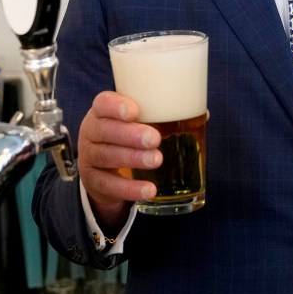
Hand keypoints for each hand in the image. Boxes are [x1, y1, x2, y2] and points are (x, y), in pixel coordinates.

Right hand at [77, 91, 161, 231]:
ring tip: (157, 160)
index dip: (115, 106)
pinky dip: (129, 189)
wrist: (104, 170)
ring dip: (132, 158)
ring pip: (105, 156)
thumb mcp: (137, 124)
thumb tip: (204, 113)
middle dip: (129, 134)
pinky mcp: (92, 182)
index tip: (135, 111)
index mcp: (103, 112)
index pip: (102, 103)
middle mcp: (92, 132)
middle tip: (154, 139)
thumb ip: (163, 116)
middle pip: (104, 130)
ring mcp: (89, 157)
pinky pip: (109, 185)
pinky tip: (149, 190)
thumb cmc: (126, 137)